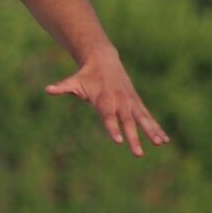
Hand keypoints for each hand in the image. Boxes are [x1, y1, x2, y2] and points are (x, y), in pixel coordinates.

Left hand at [46, 47, 168, 156]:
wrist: (104, 60)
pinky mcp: (137, 103)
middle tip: (138, 153)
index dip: (113, 128)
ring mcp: (130, 102)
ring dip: (152, 131)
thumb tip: (47, 89)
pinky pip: (147, 117)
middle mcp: (120, 101)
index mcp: (104, 99)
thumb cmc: (86, 75)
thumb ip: (62, 87)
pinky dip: (156, 127)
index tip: (118, 141)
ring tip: (160, 143)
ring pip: (143, 119)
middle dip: (133, 137)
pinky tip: (164, 139)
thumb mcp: (74, 81)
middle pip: (127, 122)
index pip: (108, 117)